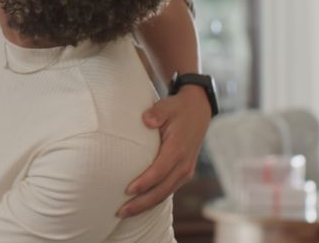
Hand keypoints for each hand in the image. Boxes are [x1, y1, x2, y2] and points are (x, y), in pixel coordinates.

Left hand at [119, 86, 211, 216]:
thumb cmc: (177, 109)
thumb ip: (157, 113)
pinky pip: (167, 190)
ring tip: (125, 212)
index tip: (127, 190)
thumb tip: (147, 120)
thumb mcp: (166, 106)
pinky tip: (139, 205)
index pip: (159, 171)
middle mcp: (183, 165)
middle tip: (120, 211)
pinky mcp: (183, 173)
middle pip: (161, 190)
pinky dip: (153, 199)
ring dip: (146, 205)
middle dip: (141, 203)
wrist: (198, 112)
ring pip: (165, 194)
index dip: (144, 183)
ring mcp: (185, 171)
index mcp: (178, 149)